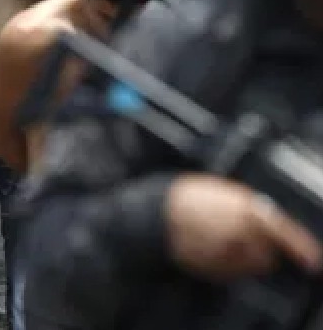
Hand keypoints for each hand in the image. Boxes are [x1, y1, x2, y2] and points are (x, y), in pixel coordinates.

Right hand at [166, 174, 322, 280]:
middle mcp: (241, 234)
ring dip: (245, 259)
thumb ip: (251, 207)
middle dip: (262, 249)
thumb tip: (268, 221)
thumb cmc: (187, 198)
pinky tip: (212, 250)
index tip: (312, 260)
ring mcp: (226, 254)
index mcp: (247, 210)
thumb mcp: (224, 190)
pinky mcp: (212, 269)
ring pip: (250, 266)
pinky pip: (231, 273)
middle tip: (243, 239)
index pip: (283, 232)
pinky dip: (228, 266)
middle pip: (267, 254)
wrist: (155, 214)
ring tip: (224, 243)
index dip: (301, 247)